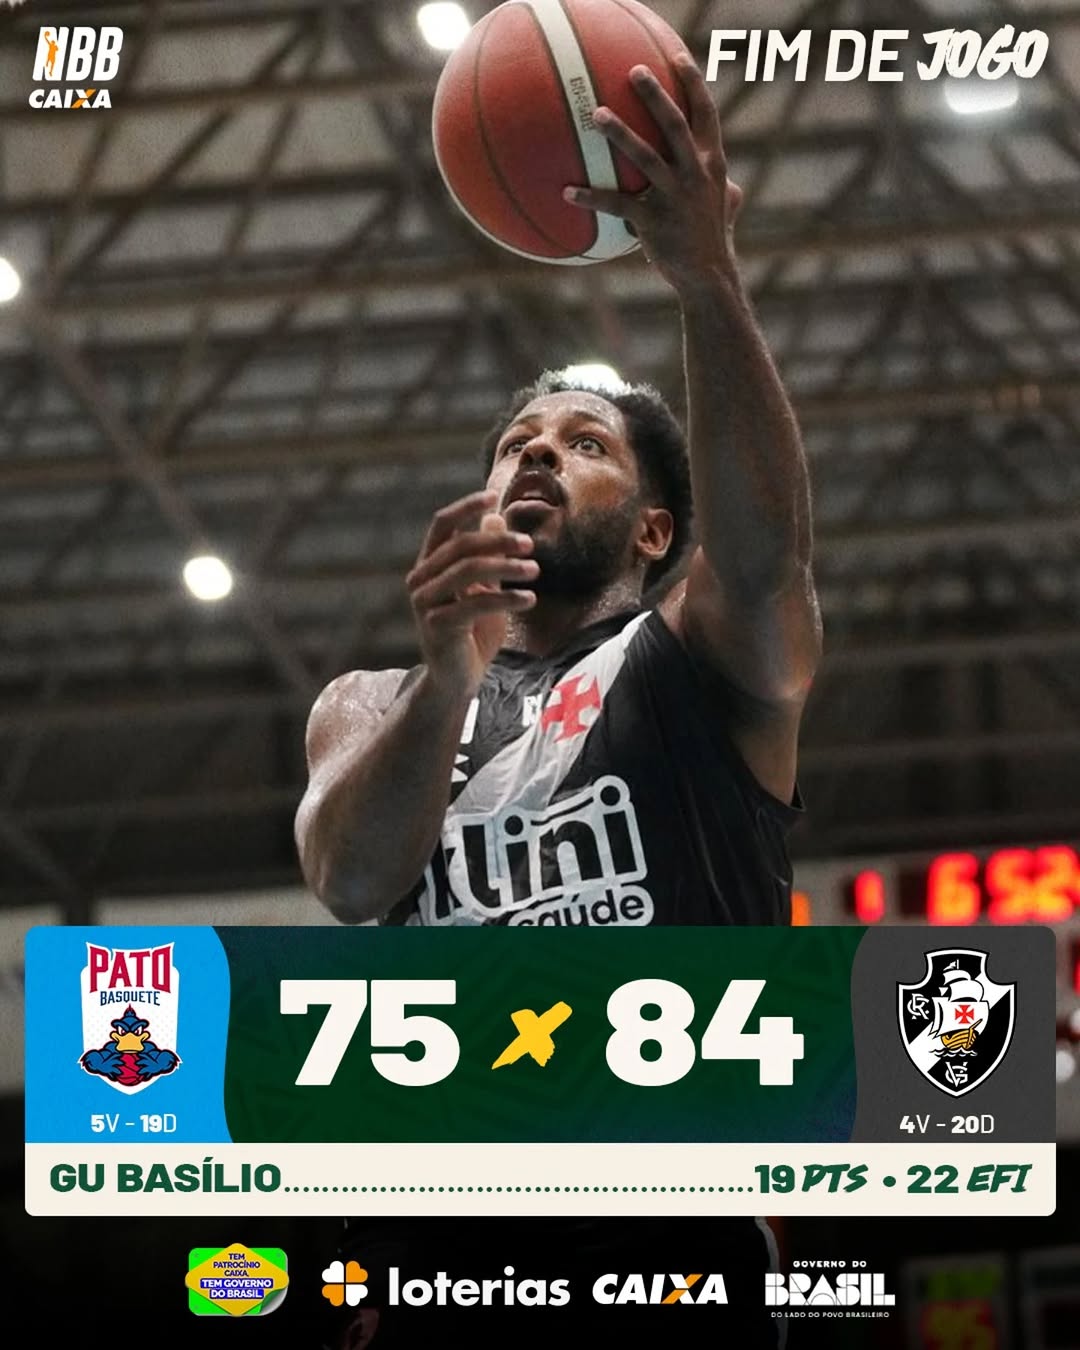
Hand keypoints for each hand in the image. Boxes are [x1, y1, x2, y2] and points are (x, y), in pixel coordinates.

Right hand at [406, 490, 537, 694]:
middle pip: (460, 545)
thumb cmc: (471, 632)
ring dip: (506, 567)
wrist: (457, 679)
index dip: (466, 507)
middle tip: (530, 545)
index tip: (493, 496)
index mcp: (428, 565)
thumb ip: (487, 556)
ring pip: (467, 570)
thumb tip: (496, 516)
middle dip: (499, 541)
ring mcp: (424, 603)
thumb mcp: (483, 589)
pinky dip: (507, 598)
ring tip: (534, 571)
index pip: (442, 524)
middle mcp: (420, 579)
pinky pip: (475, 604)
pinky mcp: (437, 626)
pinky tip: (530, 599)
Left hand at [563, 55, 742, 290]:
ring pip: (644, 157)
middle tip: (633, 72)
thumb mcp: (727, 206)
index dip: (693, 83)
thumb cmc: (713, 238)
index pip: (705, 114)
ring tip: (596, 115)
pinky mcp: (652, 222)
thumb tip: (728, 184)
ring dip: (619, 133)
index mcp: (711, 163)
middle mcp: (694, 174)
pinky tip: (566, 192)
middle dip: (655, 95)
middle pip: (674, 125)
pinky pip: (616, 205)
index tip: (676, 57)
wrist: (708, 276)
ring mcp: (674, 197)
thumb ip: (724, 187)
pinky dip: (590, 198)